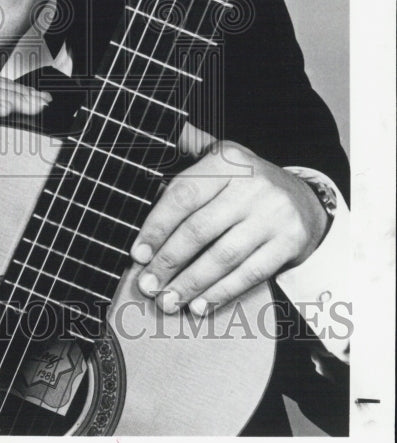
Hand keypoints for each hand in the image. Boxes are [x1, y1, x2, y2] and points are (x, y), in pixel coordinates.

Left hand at [131, 123, 329, 313]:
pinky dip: (221, 293)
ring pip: (223, 256)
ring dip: (191, 284)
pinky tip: (200, 305)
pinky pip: (249, 274)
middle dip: (168, 262)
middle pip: (200, 230)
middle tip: (148, 284)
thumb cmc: (248, 182)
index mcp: (228, 160)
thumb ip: (189, 146)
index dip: (157, 227)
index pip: (183, 195)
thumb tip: (154, 137)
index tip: (138, 253)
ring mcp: (273, 215)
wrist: (305, 199)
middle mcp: (252, 185)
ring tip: (168, 300)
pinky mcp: (289, 242)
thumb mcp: (223, 157)